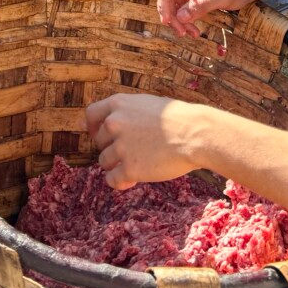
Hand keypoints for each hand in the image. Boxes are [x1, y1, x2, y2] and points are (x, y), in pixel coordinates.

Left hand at [85, 94, 213, 189]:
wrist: (196, 135)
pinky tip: (131, 181)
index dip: (93, 127)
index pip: (91, 114)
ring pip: (104, 161)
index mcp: (119, 104)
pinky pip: (112, 180)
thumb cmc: (180, 119)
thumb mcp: (149, 104)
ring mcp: (120, 146)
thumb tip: (115, 121)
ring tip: (136, 166)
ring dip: (116, 166)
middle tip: (130, 153)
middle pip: (99, 141)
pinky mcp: (129, 168)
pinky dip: (119, 182)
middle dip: (111, 148)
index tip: (100, 136)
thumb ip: (129, 112)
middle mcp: (114, 123)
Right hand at [157, 0, 252, 37]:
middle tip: (182, 32)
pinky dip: (185, 18)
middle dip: (172, 15)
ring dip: (179, 19)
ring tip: (192, 33)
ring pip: (172, 2)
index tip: (168, 21)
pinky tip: (193, 28)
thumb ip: (202, 5)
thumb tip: (180, 17)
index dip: (164, 3)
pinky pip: (180, 5)